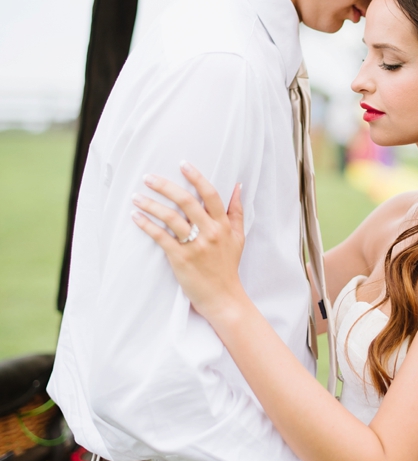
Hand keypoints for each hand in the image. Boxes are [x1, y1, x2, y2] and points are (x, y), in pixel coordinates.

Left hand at [131, 163, 246, 320]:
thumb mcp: (238, 237)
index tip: (182, 164)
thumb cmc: (228, 266)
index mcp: (223, 225)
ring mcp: (195, 246)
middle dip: (165, 186)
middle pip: (186, 201)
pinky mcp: (180, 259)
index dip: (196, 177)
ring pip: (170, 218)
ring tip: (136, 197)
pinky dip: (146, 225)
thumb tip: (237, 187)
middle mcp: (210, 232)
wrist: (223, 297)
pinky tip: (136, 217)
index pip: (210, 195)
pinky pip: (160, 237)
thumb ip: (236, 212)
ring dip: (150, 205)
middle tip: (148, 177)